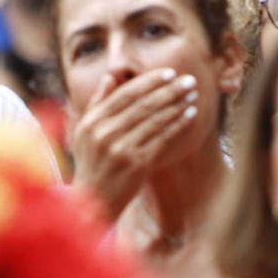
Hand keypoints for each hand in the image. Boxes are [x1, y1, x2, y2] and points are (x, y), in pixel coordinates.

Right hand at [68, 69, 200, 221]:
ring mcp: (120, 149)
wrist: (91, 204)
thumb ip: (96, 104)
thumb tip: (109, 77)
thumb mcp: (84, 133)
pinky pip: (162, 139)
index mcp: (92, 122)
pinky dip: (178, 125)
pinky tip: (190, 115)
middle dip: (169, 90)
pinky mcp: (136, 164)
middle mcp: (104, 133)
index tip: (169, 73)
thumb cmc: (92, 166)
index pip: (125, 94)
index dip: (149, 81)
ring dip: (177, 104)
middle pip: (143, 105)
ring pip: (155, 120)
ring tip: (193, 95)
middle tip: (189, 81)